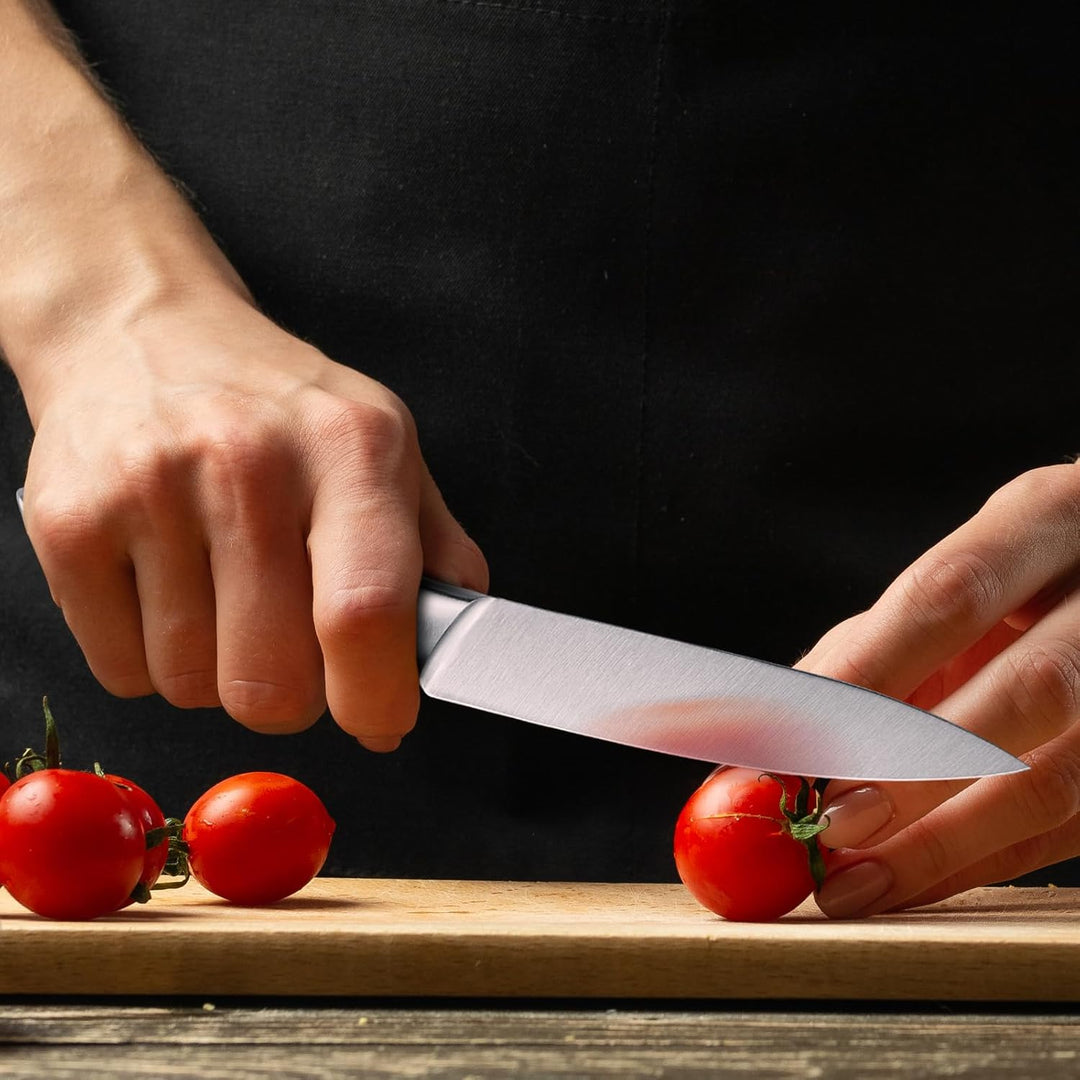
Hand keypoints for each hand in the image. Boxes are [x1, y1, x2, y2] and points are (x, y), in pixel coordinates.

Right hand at [20, 287, 486, 748]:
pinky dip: (152, 660)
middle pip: (274, 684)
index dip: (376, 698)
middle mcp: (249, 464)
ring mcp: (150, 492)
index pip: (366, 612)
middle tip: (291, 645)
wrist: (143, 332)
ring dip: (218, 672)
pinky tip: (168, 587)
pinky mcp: (70, 524)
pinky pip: (125, 674)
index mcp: (350, 449)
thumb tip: (452, 644)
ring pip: (195, 687)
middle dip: (292, 695)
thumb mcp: (384, 446)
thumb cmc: (277, 406)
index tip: (380, 718)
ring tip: (223, 593)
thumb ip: (434, 547)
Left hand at [795, 464, 1079, 916]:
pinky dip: (983, 864)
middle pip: (1026, 691)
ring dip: (944, 843)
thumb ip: (863, 652)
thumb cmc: (1017, 589)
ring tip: (853, 883)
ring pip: (1060, 780)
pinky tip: (910, 883)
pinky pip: (1073, 831)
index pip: (948, 597)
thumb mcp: (953, 586)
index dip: (865, 675)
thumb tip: (759, 744)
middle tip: (825, 824)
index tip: (786, 742)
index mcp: (1045, 520)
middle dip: (913, 768)